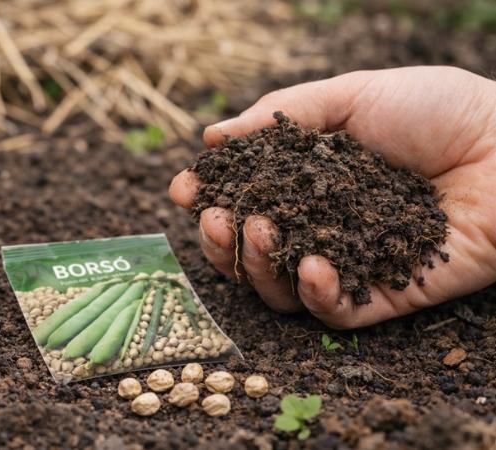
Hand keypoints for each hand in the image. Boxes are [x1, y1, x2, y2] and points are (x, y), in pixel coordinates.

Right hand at [170, 66, 495, 328]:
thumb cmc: (439, 111)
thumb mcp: (352, 95)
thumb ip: (281, 115)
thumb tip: (213, 137)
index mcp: (307, 184)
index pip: (244, 201)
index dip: (208, 199)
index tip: (184, 190)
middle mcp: (320, 227)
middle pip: (250, 253)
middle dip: (219, 240)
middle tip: (211, 218)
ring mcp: (350, 263)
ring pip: (279, 290)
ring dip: (257, 267)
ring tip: (262, 232)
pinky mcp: (384, 295)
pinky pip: (335, 313)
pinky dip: (315, 294)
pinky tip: (312, 266)